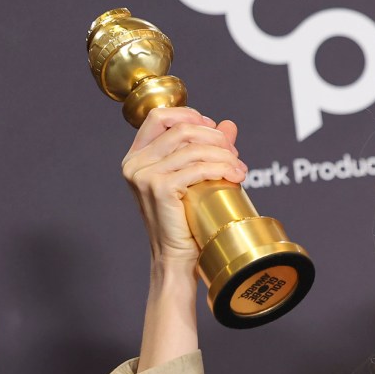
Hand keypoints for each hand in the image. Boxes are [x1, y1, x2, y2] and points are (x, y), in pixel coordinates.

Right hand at [120, 107, 247, 266]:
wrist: (176, 258)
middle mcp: (135, 162)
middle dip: (214, 137)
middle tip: (234, 153)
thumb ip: (208, 149)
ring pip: (192, 148)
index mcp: (137, 156)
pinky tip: (235, 176)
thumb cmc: (185, 222)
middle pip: (181, 129)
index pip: (160, 116)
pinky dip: (221, 168)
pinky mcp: (158, 188)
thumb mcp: (195, 178)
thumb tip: (228, 124)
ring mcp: (143, 175)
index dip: (190, 115)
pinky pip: (197, 168)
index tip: (214, 128)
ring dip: (223, 154)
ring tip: (240, 168)